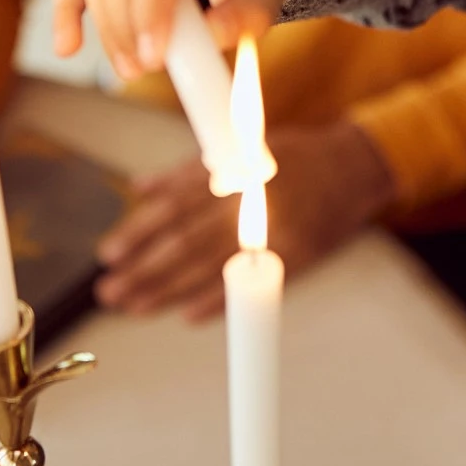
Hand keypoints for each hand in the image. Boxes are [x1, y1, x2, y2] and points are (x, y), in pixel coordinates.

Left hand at [94, 120, 397, 319]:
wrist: (356, 165)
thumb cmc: (292, 156)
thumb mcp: (239, 148)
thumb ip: (188, 171)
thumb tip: (139, 188)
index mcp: (233, 171)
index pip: (176, 206)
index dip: (140, 231)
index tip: (109, 253)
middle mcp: (251, 202)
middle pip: (188, 243)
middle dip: (145, 270)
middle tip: (110, 291)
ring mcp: (276, 232)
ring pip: (212, 268)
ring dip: (169, 291)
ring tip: (134, 307)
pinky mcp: (298, 255)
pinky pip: (252, 284)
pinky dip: (219, 301)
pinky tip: (187, 316)